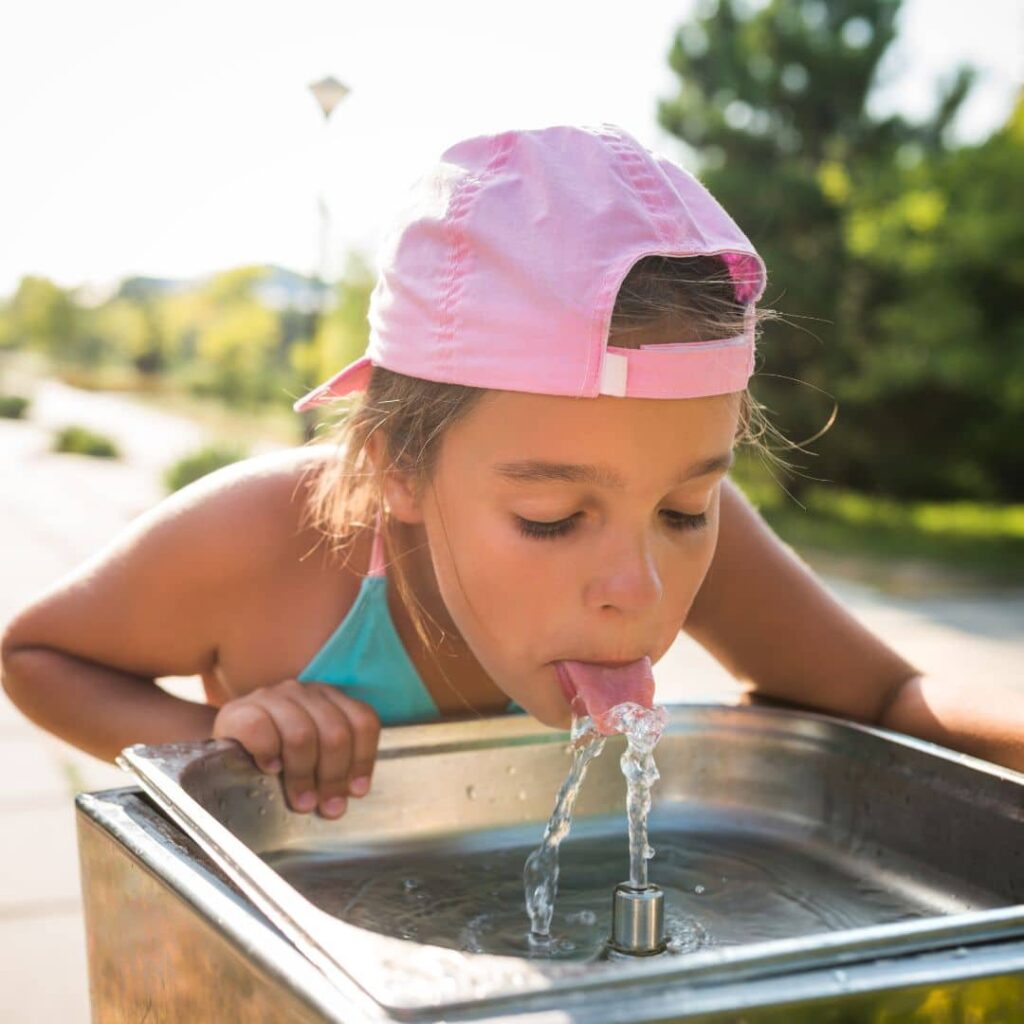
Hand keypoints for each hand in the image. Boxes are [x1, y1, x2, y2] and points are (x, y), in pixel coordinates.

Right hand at [212, 679, 380, 818]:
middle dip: (334, 776)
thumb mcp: (313, 756)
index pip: (362, 721)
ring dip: (303, 775)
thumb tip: (349, 794)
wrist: (227, 747)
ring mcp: (271, 697)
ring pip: (301, 734)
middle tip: (328, 806)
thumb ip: (334, 767)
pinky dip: (268, 753)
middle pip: (335, 733)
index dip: (364, 759)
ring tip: (302, 801)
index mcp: (329, 699)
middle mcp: (304, 692)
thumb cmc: (277, 757)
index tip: (357, 790)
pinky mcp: (240, 710)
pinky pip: (260, 729)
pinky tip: (270, 769)